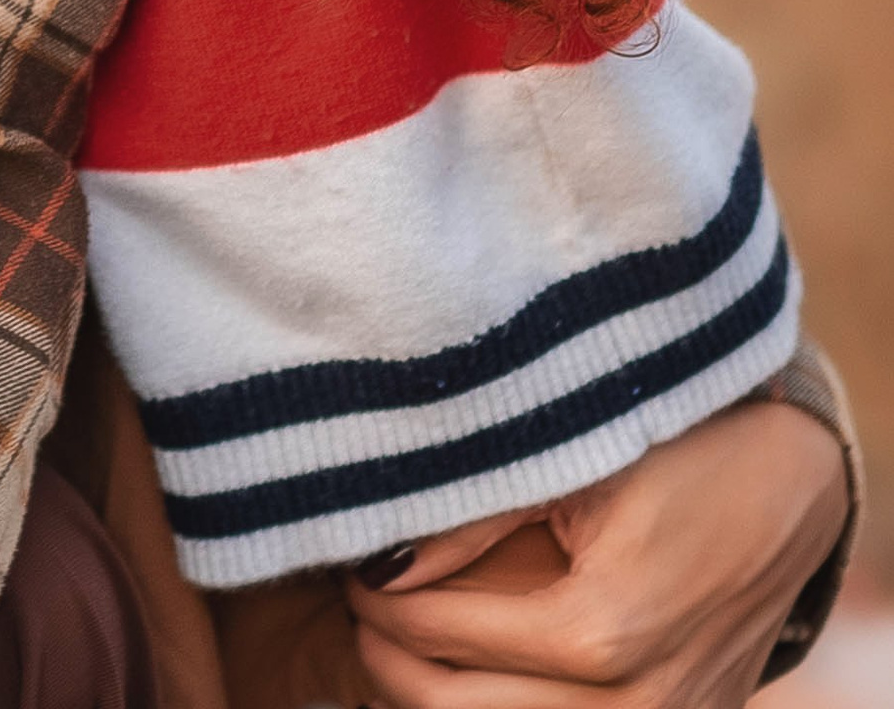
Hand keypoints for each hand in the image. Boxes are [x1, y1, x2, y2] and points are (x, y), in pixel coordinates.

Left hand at [347, 397, 849, 705]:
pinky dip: (499, 704)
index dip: (373, 601)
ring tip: (401, 632)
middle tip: (358, 600)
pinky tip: (469, 661)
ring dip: (437, 693)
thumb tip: (379, 561)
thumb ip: (470, 515)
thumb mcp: (565, 465)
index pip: (435, 638)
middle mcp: (635, 703)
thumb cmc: (674, 454)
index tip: (348, 561)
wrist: (789, 490)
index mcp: (600, 631)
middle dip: (389, 660)